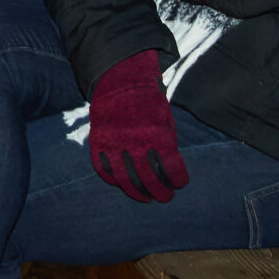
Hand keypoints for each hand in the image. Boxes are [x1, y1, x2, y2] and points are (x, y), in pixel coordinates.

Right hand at [87, 49, 190, 202]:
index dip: (178, 180)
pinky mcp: (98, 142)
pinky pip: (103, 169)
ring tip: (145, 198)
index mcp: (157, 136)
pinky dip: (112, 180)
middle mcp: (135, 143)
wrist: (119, 80)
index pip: (171, 169)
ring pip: (126, 179)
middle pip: (149, 179)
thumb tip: (170, 168)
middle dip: (160, 192)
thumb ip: (168, 144)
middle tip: (165, 197)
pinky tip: (122, 184)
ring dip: (137, 193)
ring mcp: (114, 144)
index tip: (180, 183)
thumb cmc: (148, 102)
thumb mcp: (166, 120)